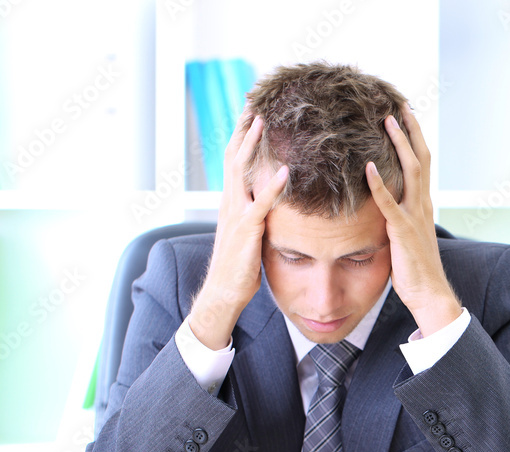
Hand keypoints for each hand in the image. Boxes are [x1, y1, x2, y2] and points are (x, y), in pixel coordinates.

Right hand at [189, 108, 289, 349]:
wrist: (224, 291)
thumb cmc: (240, 265)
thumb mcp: (250, 230)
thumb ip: (259, 210)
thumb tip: (275, 196)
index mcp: (231, 200)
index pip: (234, 158)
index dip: (242, 134)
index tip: (253, 111)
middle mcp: (230, 201)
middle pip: (234, 155)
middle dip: (244, 128)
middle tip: (255, 101)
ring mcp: (237, 214)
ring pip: (241, 172)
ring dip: (252, 146)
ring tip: (264, 122)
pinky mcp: (247, 230)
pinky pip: (261, 204)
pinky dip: (273, 187)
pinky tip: (285, 171)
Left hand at [366, 103, 460, 336]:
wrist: (429, 293)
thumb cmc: (416, 269)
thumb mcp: (407, 237)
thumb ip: (398, 218)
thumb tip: (384, 208)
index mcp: (423, 205)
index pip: (421, 163)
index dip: (414, 138)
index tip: (405, 115)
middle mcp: (422, 204)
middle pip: (420, 158)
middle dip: (410, 130)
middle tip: (399, 104)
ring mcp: (414, 216)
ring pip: (410, 171)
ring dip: (399, 144)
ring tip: (387, 121)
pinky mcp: (402, 231)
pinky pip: (390, 203)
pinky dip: (379, 184)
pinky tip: (368, 167)